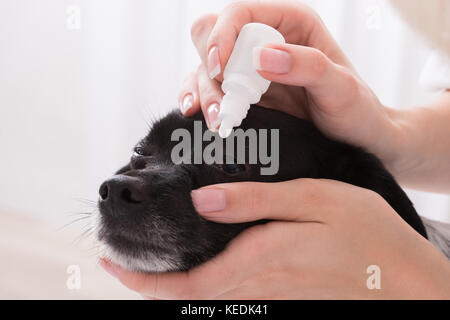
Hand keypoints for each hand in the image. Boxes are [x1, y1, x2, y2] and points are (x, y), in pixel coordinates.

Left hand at [99, 179, 449, 298]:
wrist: (408, 280)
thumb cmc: (368, 233)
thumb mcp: (315, 201)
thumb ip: (256, 202)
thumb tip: (202, 203)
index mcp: (262, 259)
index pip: (188, 284)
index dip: (144, 281)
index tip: (110, 265)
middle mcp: (262, 285)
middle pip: (193, 296)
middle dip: (151, 284)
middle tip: (121, 262)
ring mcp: (274, 296)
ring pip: (211, 297)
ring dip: (176, 284)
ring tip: (152, 261)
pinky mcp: (287, 297)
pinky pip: (235, 295)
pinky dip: (207, 284)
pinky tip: (203, 264)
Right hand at [179, 0, 402, 172]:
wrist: (355, 138)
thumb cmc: (356, 108)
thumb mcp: (341, 87)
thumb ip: (308, 66)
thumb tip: (262, 57)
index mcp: (290, 23)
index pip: (240, 13)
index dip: (222, 35)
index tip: (220, 68)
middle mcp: (264, 41)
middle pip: (212, 36)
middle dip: (209, 67)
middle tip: (223, 101)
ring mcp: (250, 69)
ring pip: (204, 67)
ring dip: (204, 92)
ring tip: (219, 121)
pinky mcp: (243, 94)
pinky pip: (208, 90)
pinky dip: (201, 101)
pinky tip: (201, 116)